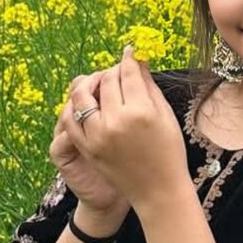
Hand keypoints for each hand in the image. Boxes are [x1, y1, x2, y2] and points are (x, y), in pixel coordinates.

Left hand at [65, 45, 189, 214]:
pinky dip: (76, 106)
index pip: (129, 73)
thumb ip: (149, 87)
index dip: (129, 58)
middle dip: (113, 70)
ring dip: (89, 83)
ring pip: (83, 94)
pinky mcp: (88, 147)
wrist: (158, 191)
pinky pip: (73, 118)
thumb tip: (138, 60)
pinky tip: (86, 102)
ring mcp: (98, 135)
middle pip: (107, 80)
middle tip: (119, 70)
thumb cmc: (169, 153)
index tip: (130, 51)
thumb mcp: (165, 117)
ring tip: (99, 83)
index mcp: (141, 112)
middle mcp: (117, 121)